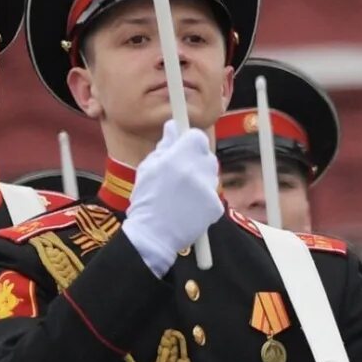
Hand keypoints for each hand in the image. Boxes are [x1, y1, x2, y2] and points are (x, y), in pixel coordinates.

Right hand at [121, 122, 222, 262]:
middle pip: (206, 155)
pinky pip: (212, 194)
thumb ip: (164, 146)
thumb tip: (172, 127)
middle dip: (195, 159)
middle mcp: (197, 170)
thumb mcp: (147, 168)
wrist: (152, 234)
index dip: (189, 141)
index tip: (183, 146)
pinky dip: (203, 198)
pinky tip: (188, 205)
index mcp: (179, 157)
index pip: (197, 136)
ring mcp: (209, 189)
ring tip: (182, 193)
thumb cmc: (146, 200)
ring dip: (200, 178)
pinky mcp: (216, 206)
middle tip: (180, 172)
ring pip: (211, 174)